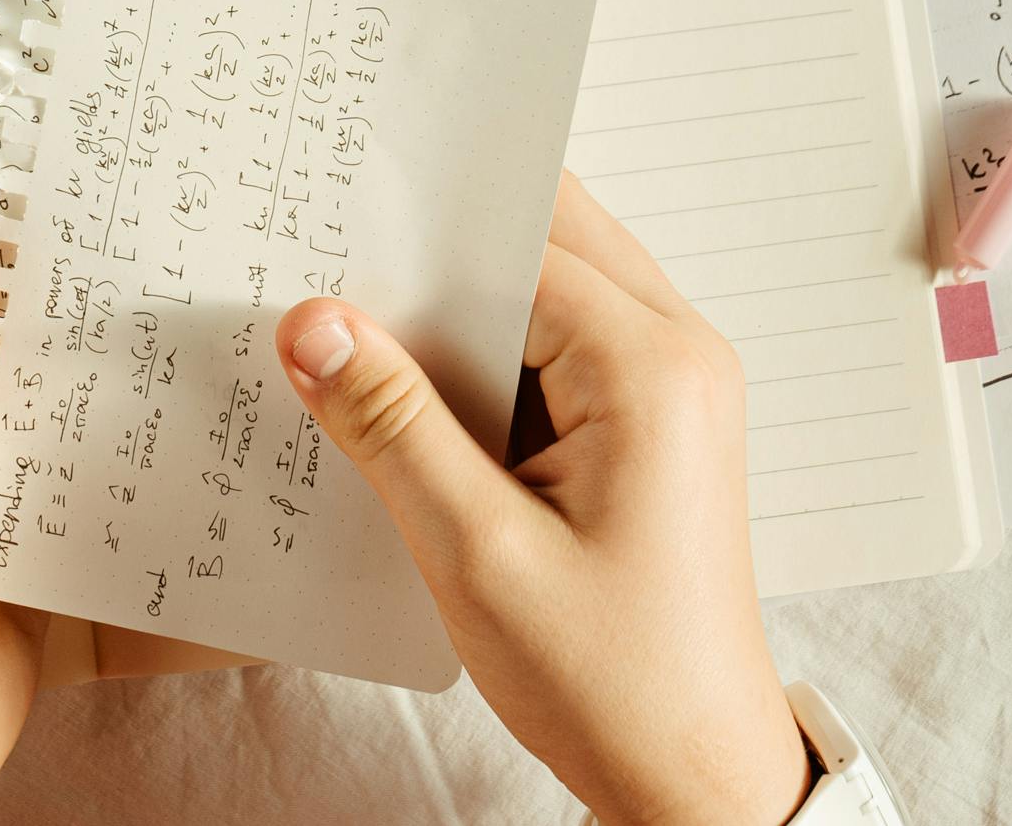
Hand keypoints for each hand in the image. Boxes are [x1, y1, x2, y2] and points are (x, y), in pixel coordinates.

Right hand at [274, 173, 810, 825]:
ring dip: (461, 307)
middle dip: (441, 250)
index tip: (324, 245)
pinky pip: (560, 347)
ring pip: (549, 290)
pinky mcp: (649, 425)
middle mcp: (678, 355)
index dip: (418, 243)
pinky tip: (414, 401)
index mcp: (651, 368)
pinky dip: (489, 357)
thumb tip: (316, 324)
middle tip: (335, 269)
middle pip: (546, 238)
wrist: (695, 775)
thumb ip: (392, 425)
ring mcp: (671, 388)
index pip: (517, 246)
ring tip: (359, 338)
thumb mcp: (477, 552)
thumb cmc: (613, 682)